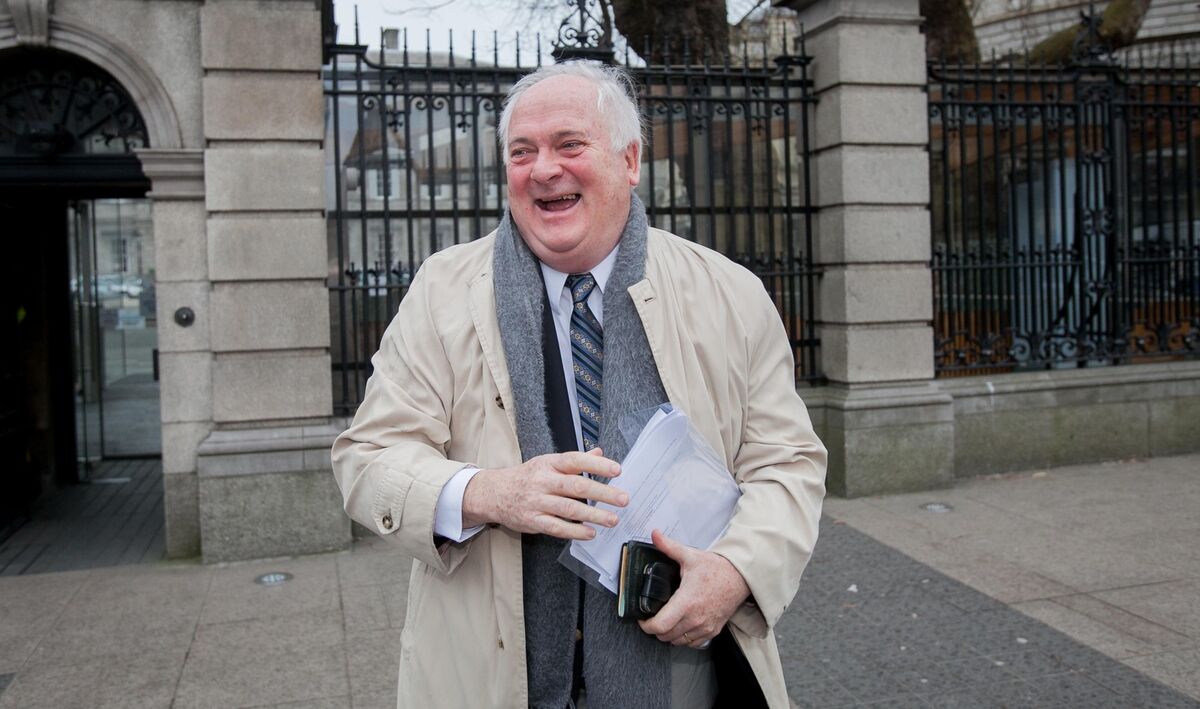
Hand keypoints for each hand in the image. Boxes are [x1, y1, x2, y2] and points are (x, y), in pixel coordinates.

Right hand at [462, 448, 628, 539]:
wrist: (493, 493)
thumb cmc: (526, 477)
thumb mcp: (548, 463)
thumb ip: (574, 461)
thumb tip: (600, 453)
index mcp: (549, 463)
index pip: (576, 460)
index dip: (597, 465)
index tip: (617, 470)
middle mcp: (543, 481)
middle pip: (576, 486)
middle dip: (603, 493)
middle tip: (623, 499)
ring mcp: (537, 501)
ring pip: (569, 509)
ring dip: (594, 515)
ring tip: (612, 519)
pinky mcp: (532, 520)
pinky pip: (557, 527)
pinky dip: (575, 531)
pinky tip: (591, 533)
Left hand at [638, 529, 749, 648]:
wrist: (740, 577)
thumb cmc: (717, 568)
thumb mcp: (690, 556)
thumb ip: (669, 547)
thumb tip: (655, 534)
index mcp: (686, 602)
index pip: (660, 625)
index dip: (646, 626)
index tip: (643, 619)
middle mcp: (695, 618)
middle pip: (666, 636)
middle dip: (655, 629)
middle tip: (652, 619)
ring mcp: (705, 626)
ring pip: (678, 641)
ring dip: (669, 635)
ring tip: (665, 623)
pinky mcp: (713, 630)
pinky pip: (693, 643)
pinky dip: (684, 638)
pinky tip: (681, 627)